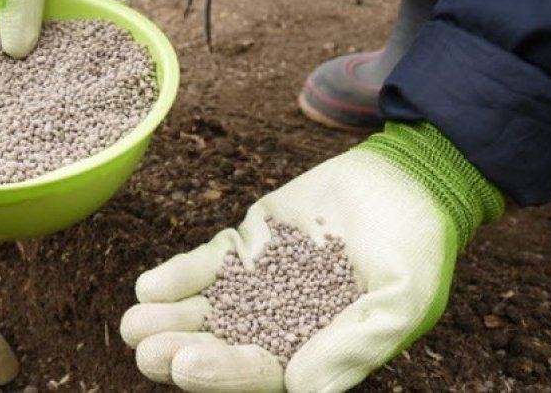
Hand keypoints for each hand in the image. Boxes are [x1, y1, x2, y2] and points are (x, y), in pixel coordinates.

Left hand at [120, 122, 503, 391]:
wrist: (408, 179)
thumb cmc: (416, 247)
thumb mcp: (401, 302)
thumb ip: (354, 345)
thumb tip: (301, 388)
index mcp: (316, 351)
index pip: (263, 372)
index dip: (226, 372)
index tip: (189, 364)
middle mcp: (281, 324)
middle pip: (224, 346)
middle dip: (184, 352)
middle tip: (148, 351)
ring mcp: (259, 285)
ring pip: (207, 310)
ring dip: (170, 319)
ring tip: (133, 324)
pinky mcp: (248, 246)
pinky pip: (208, 264)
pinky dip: (180, 275)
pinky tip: (148, 287)